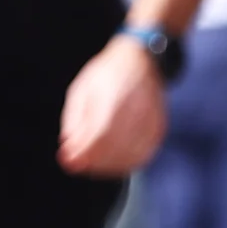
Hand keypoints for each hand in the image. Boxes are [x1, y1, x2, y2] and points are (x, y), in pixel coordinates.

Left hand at [58, 37, 166, 177]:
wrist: (140, 61)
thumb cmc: (105, 77)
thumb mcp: (80, 92)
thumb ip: (74, 121)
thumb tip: (68, 149)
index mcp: (116, 94)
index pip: (101, 133)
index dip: (83, 151)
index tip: (67, 161)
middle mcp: (138, 107)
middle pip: (115, 147)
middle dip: (92, 162)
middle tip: (76, 164)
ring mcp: (152, 119)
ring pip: (130, 155)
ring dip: (106, 166)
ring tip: (90, 164)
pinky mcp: (159, 128)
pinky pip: (142, 155)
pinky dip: (124, 163)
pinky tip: (109, 162)